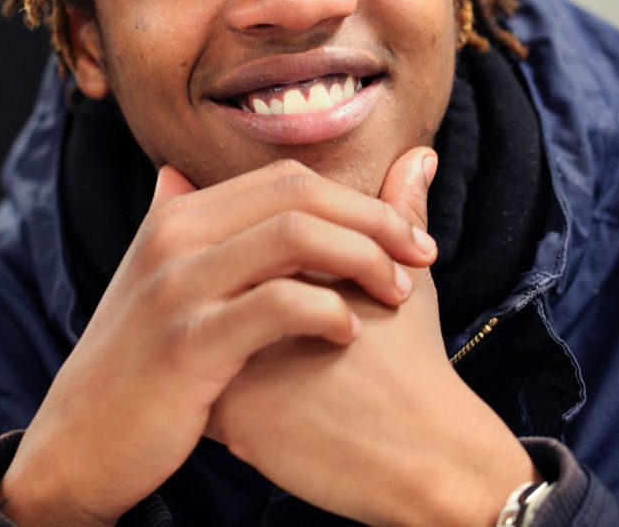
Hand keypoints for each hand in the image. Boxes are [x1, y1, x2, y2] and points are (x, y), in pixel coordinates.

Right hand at [0, 154, 436, 525]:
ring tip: (397, 293)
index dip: (356, 199)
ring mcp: (177, 286)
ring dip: (363, 259)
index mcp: (177, 216)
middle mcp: (174, 235)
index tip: (404, 233)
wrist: (78, 443)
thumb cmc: (134, 365)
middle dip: (374, 220)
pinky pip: (277, 305)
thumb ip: (180, 229)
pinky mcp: (187, 342)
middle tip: (421, 255)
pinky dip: (328, 310)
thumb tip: (178, 171)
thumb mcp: (155, 283)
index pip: (285, 177)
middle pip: (298, 194)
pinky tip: (350, 332)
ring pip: (294, 236)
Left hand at [206, 153, 539, 526]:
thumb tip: (419, 156)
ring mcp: (231, 361)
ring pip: (197, 342)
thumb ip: (400, 214)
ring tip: (273, 373)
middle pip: (212, 289)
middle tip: (291, 335)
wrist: (423, 462)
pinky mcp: (227, 418)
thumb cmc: (415, 367)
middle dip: (237, 303)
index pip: (246, 244)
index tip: (303, 289)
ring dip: (218, 347)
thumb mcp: (406, 283)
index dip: (264, 260)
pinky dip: (213, 397)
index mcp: (287, 270)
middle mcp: (247, 308)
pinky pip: (195, 399)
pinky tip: (256, 409)